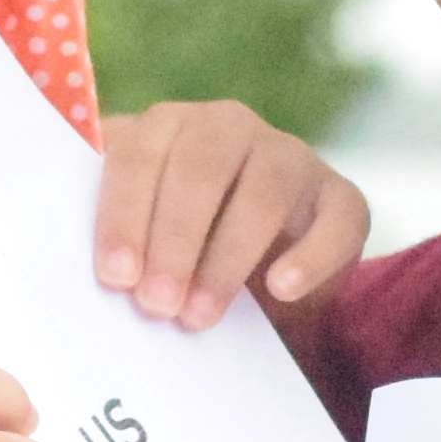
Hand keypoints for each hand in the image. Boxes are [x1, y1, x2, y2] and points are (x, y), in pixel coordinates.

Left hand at [97, 103, 372, 322]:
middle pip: (199, 169)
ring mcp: (289, 156)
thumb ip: (121, 238)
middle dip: (174, 240)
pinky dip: (309, 256)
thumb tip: (99, 275)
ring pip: (263, 192)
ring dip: (228, 258)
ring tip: (201, 315)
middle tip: (157, 304)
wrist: (268, 275)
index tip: (116, 276)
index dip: (124, 214)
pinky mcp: (341, 197)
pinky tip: (282, 288)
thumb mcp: (143, 235)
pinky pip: (336, 219)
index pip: (138, 153)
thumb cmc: (185, 252)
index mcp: (168, 126)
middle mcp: (227, 127)